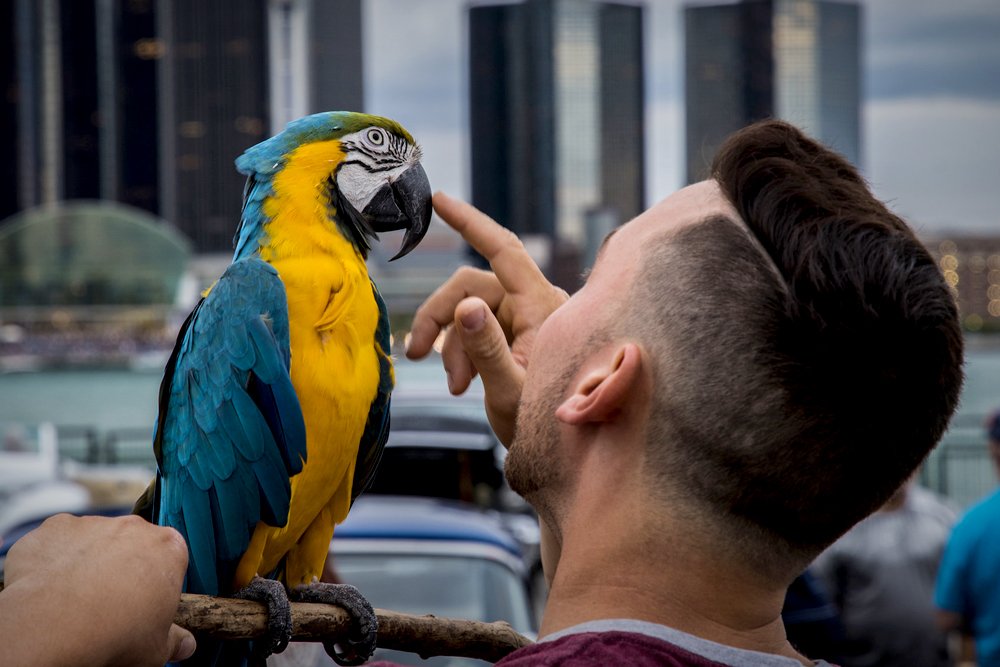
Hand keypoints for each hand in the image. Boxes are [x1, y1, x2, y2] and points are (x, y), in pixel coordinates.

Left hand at [1, 513, 195, 665]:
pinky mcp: (55, 527)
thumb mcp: (157, 649)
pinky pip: (58, 542)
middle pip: (132, 545)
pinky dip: (55, 561)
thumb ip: (174, 641)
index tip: (145, 605)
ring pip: (94, 542)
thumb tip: (184, 645)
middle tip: (110, 606)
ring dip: (89, 564)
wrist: (54, 629)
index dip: (156, 584)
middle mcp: (133, 528)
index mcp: (169, 549)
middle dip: (123, 570)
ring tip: (76, 602)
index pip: (169, 560)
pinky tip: (51, 590)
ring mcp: (93, 525)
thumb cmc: (113, 634)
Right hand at [406, 192, 567, 444]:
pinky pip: (475, 328)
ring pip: (468, 310)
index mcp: (542, 306)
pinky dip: (461, 353)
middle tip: (415, 354)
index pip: (504, 250)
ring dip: (452, 346)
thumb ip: (487, 349)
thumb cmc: (544, 424)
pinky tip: (463, 386)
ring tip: (455, 387)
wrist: (562, 453)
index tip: (439, 200)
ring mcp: (526, 318)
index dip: (471, 222)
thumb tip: (466, 307)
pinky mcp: (516, 335)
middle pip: (471, 286)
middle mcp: (535, 303)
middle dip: (440, 319)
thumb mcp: (510, 391)